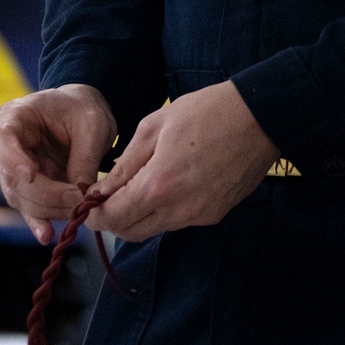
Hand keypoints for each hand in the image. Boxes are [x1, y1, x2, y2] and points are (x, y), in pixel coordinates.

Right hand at [0, 83, 116, 242]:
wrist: (83, 115)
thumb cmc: (83, 110)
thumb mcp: (92, 125)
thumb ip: (85, 157)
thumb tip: (81, 194)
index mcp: (14, 117)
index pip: (3, 139)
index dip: (13, 159)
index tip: (31, 174)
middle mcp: (6, 146)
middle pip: (15, 178)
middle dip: (48, 193)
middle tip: (80, 198)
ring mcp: (14, 171)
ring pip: (23, 199)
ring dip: (51, 208)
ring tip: (79, 210)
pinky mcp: (27, 191)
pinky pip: (29, 210)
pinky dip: (40, 223)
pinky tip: (47, 235)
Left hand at [86, 80, 278, 241]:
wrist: (259, 117)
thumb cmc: (205, 112)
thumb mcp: (155, 126)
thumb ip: (125, 164)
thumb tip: (102, 190)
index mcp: (158, 186)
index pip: (113, 219)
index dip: (93, 214)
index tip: (85, 202)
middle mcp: (179, 211)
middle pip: (131, 232)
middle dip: (113, 218)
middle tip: (107, 196)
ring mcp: (200, 217)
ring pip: (155, 228)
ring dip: (139, 215)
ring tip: (138, 185)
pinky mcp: (215, 215)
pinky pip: (178, 221)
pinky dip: (164, 210)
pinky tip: (169, 183)